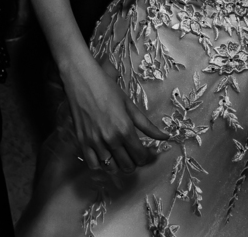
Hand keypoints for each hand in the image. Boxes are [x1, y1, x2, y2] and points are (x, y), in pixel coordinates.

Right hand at [62, 57, 166, 173]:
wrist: (81, 79)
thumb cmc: (107, 88)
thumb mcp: (129, 105)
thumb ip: (147, 125)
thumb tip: (166, 137)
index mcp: (125, 129)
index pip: (141, 156)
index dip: (147, 157)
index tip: (147, 151)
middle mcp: (111, 139)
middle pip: (128, 166)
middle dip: (134, 162)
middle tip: (134, 152)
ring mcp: (95, 142)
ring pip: (112, 168)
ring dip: (119, 165)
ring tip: (120, 155)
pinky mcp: (82, 142)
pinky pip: (93, 164)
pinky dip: (101, 164)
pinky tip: (105, 156)